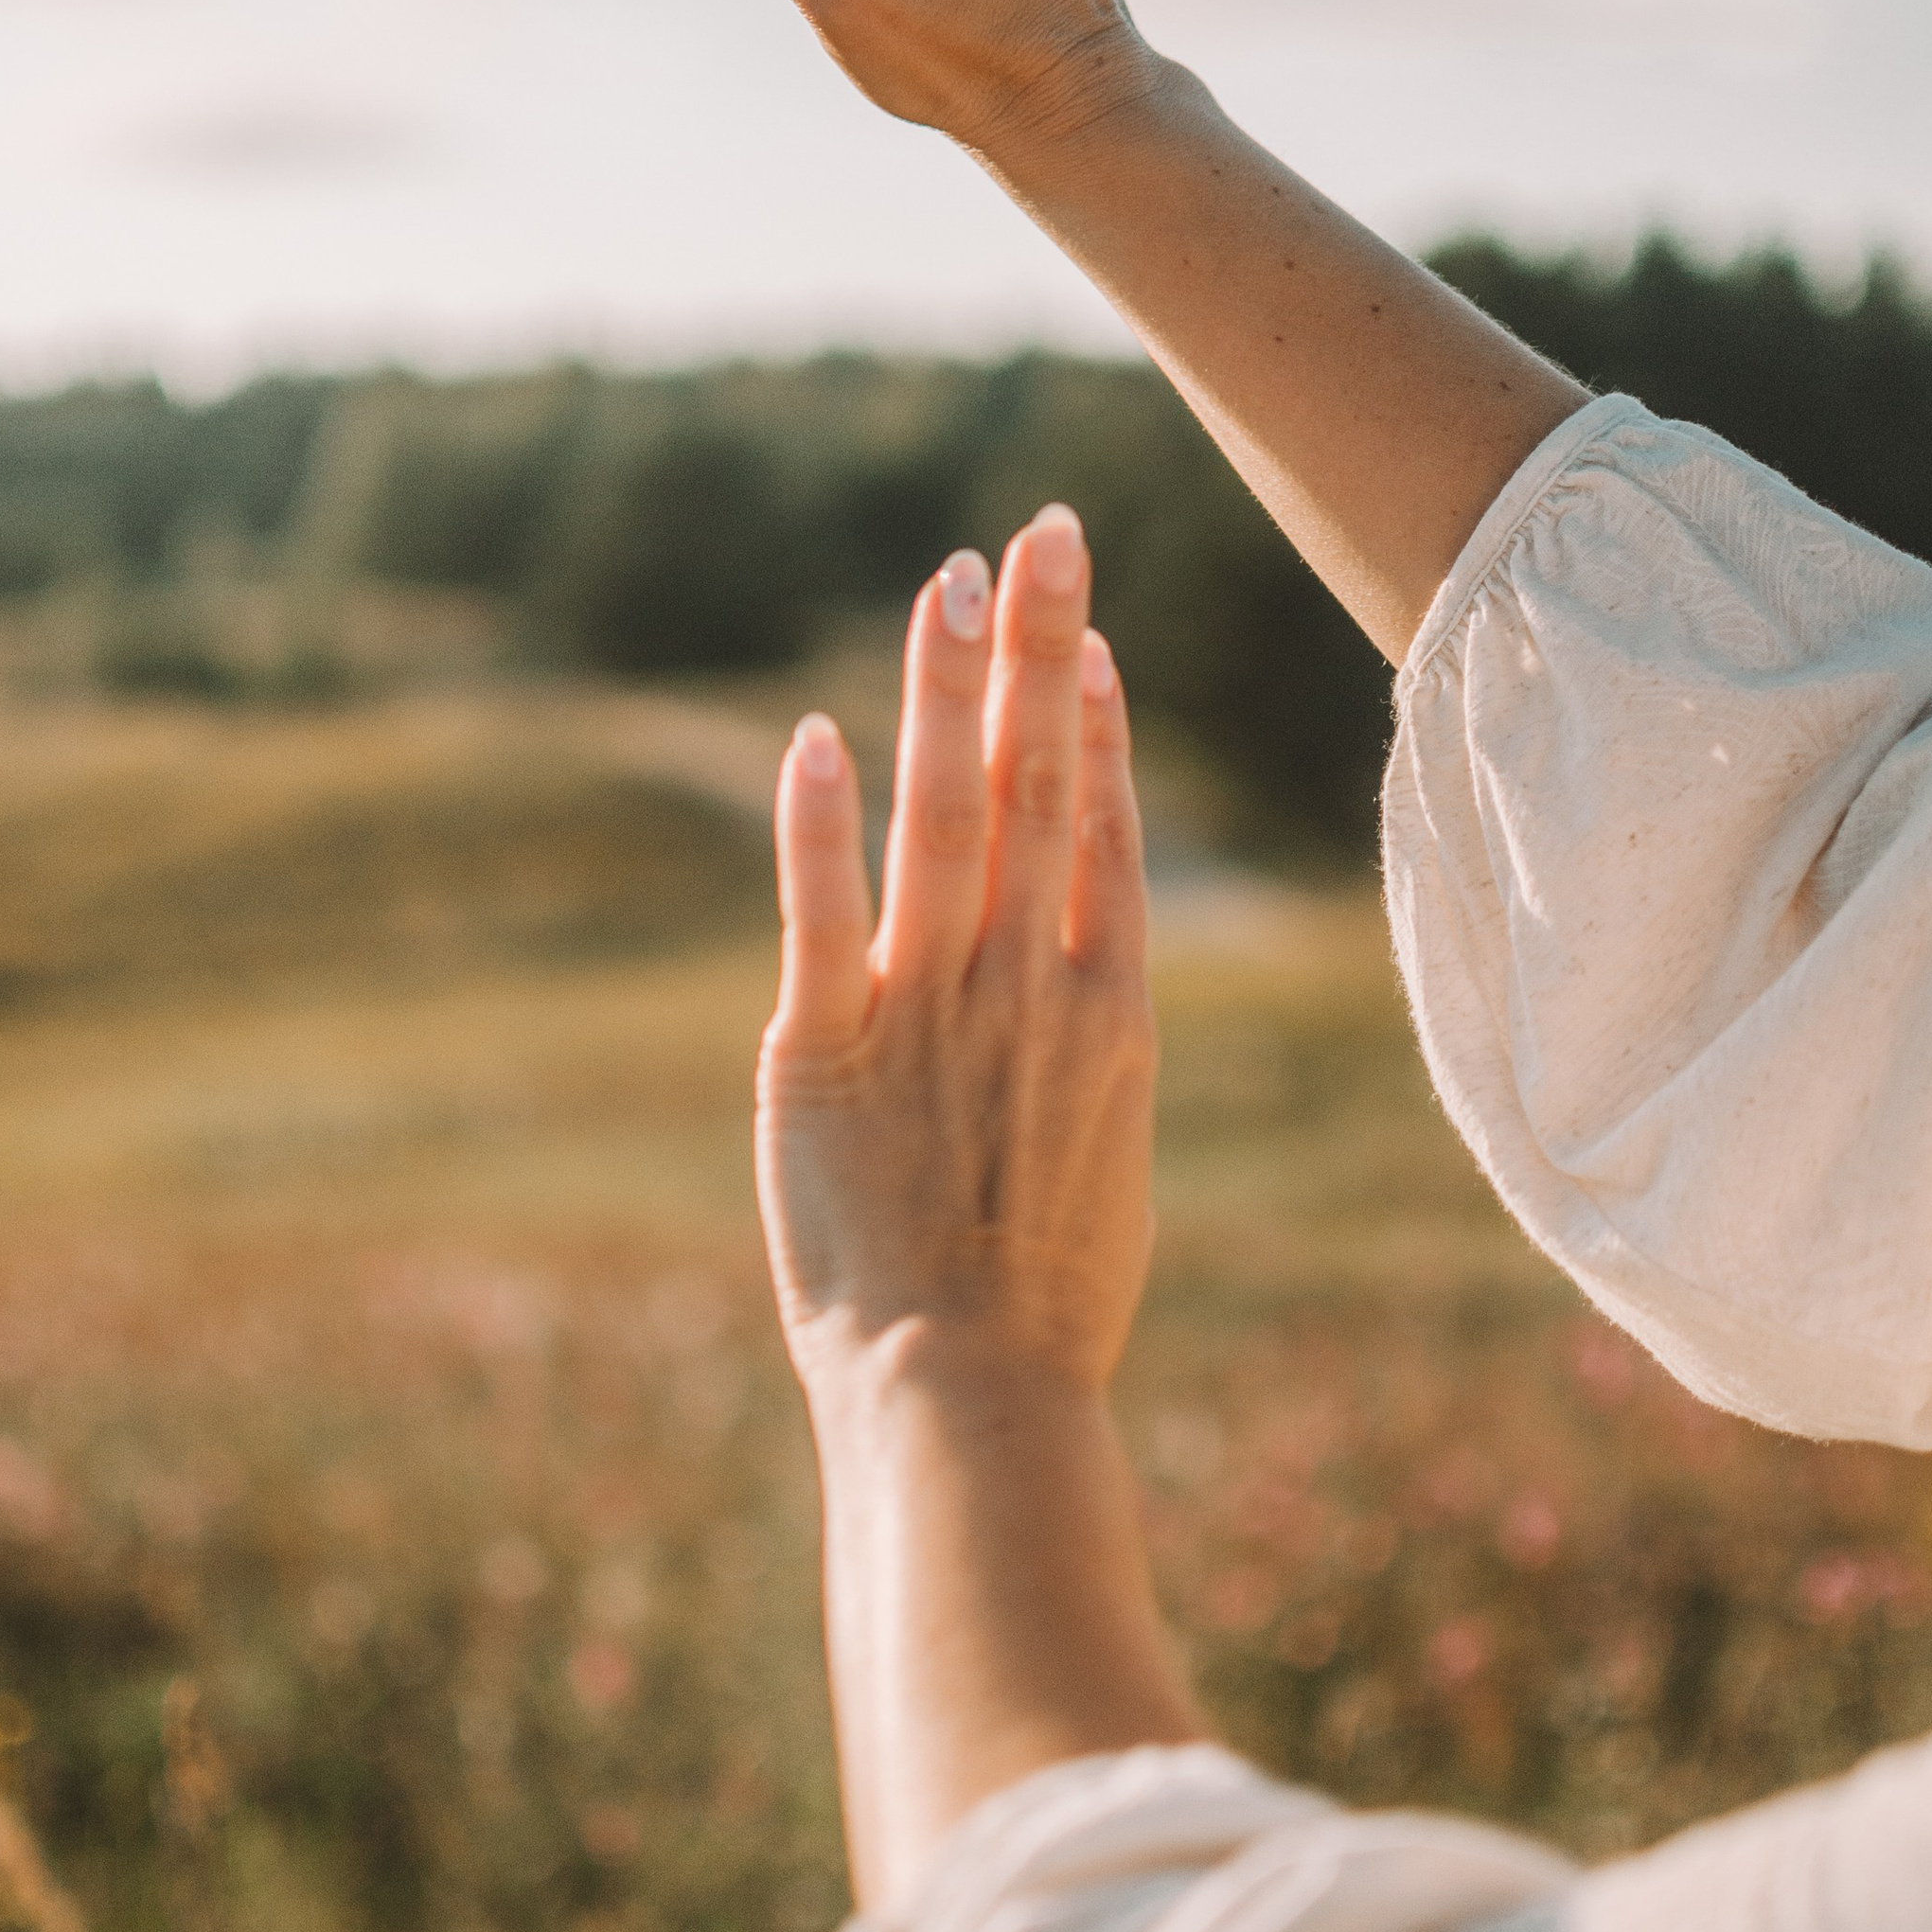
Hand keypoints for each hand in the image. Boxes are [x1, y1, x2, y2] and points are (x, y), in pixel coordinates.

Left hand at [756, 503, 1156, 1406]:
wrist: (972, 1398)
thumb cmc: (1043, 1321)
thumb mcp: (1103, 1178)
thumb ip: (1084, 1083)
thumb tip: (1080, 1049)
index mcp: (1108, 1016)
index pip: (1103, 831)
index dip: (1093, 721)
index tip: (1088, 634)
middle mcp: (1028, 987)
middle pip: (1037, 782)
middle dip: (1041, 648)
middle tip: (1043, 533)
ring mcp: (929, 1010)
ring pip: (945, 815)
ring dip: (949, 691)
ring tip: (954, 581)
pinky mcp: (825, 1050)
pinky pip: (823, 912)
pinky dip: (823, 823)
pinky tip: (823, 733)